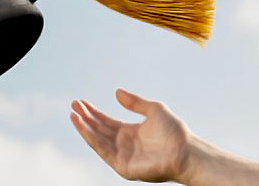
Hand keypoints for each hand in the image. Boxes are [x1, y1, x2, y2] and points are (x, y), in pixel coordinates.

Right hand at [71, 89, 258, 185]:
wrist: (185, 150)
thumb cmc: (174, 132)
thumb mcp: (154, 109)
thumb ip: (135, 102)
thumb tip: (116, 92)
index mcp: (130, 132)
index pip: (106, 122)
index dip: (93, 112)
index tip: (81, 102)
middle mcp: (123, 144)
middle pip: (99, 130)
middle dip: (85, 118)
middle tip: (73, 104)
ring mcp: (122, 156)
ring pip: (98, 140)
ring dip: (84, 128)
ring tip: (73, 114)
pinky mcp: (122, 167)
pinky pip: (103, 151)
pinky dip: (92, 139)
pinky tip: (84, 127)